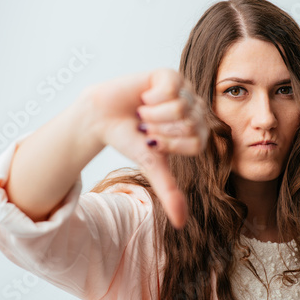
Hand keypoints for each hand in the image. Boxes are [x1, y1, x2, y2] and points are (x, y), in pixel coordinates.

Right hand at [82, 68, 208, 228]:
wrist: (102, 118)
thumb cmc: (129, 140)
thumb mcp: (152, 166)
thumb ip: (169, 191)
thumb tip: (181, 224)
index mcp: (195, 132)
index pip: (197, 142)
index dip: (170, 144)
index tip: (152, 141)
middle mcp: (194, 110)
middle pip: (190, 124)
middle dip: (160, 130)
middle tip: (146, 126)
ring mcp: (184, 91)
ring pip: (181, 107)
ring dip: (153, 115)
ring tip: (143, 112)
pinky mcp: (170, 75)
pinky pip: (171, 88)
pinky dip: (151, 98)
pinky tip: (144, 97)